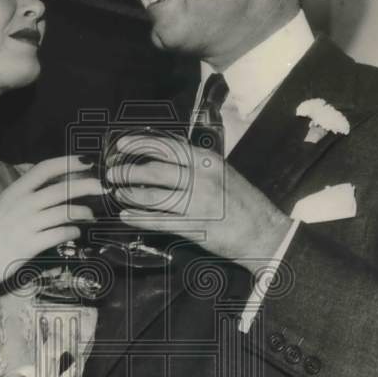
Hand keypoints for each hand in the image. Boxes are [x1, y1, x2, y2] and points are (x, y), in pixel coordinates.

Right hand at [0, 155, 102, 287]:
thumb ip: (28, 191)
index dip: (68, 162)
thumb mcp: (6, 203)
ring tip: (90, 215)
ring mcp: (27, 224)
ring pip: (65, 212)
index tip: (87, 161)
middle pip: (61, 189)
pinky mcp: (31, 245)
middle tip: (103, 188)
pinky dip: (72, 232)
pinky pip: (60, 234)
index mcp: (16, 190)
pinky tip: (76, 232)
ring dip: (83, 212)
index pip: (45, 168)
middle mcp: (23, 204)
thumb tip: (56, 179)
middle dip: (86, 186)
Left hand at [106, 136, 292, 263]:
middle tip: (113, 172)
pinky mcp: (195, 227)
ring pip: (154, 195)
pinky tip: (126, 215)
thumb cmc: (243, 202)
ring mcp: (198, 203)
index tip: (121, 144)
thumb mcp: (222, 172)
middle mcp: (201, 178)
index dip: (140, 143)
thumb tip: (164, 159)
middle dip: (128, 170)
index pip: (168, 146)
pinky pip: (159, 220)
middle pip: (155, 169)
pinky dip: (139, 218)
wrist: (265, 232)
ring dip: (130, 193)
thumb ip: (196, 164)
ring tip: (117, 192)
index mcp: (207, 161)